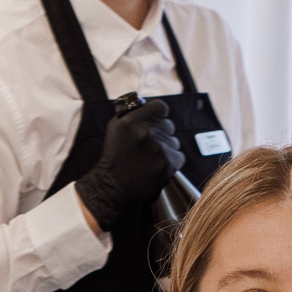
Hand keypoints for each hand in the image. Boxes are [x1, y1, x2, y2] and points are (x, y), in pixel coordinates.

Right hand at [73, 99, 182, 231]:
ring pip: (174, 141)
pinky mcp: (167, 164)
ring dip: (166, 148)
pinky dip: (171, 161)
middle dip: (162, 133)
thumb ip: (132, 114)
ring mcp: (157, 149)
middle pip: (169, 125)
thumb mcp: (115, 128)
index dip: (159, 114)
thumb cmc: (114, 157)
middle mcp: (145, 133)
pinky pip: (179, 156)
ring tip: (151, 158)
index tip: (156, 121)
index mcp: (131, 121)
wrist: (112, 187)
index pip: (160, 107)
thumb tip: (146, 103)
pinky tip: (157, 166)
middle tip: (149, 145)